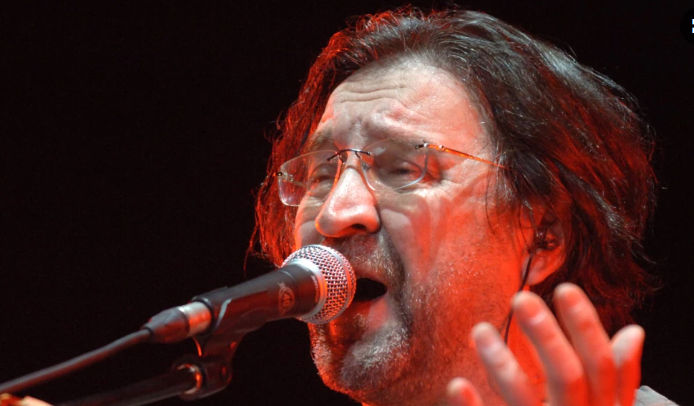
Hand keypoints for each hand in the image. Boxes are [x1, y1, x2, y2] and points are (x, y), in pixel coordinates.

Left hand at [446, 283, 644, 405]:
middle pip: (569, 378)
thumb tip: (634, 332)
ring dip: (503, 365)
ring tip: (479, 330)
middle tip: (521, 297)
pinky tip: (456, 385)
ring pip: (527, 402)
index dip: (586, 326)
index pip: (602, 365)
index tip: (564, 288)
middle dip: (547, 337)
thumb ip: (618, 378)